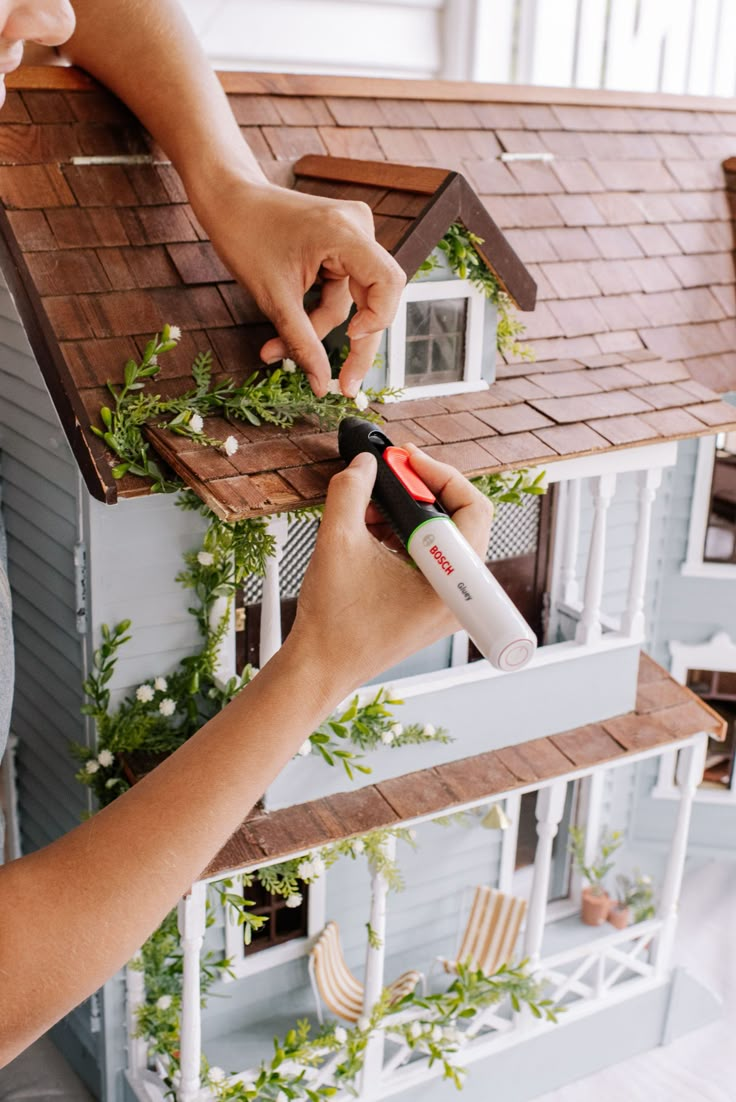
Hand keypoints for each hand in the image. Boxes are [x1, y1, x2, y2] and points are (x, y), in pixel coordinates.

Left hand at [189, 173, 405, 397]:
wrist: (228, 198)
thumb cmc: (245, 235)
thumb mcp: (273, 297)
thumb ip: (302, 342)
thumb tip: (323, 385)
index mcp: (346, 232)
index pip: (389, 284)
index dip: (377, 321)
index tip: (351, 345)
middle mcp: (358, 228)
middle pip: (374, 298)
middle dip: (352, 341)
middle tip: (340, 384)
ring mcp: (353, 234)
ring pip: (352, 300)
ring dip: (319, 326)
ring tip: (276, 347)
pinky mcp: (343, 244)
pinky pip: (341, 289)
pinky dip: (317, 309)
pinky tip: (289, 319)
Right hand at [285, 446, 493, 699]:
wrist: (319, 668)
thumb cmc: (333, 621)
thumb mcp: (337, 541)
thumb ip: (351, 491)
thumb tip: (365, 463)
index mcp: (451, 581)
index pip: (471, 507)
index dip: (438, 473)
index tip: (405, 458)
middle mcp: (458, 594)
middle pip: (461, 519)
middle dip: (422, 490)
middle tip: (391, 473)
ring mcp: (446, 603)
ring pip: (443, 538)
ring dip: (408, 513)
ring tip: (369, 506)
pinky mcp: (431, 607)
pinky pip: (430, 558)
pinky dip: (404, 536)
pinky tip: (370, 530)